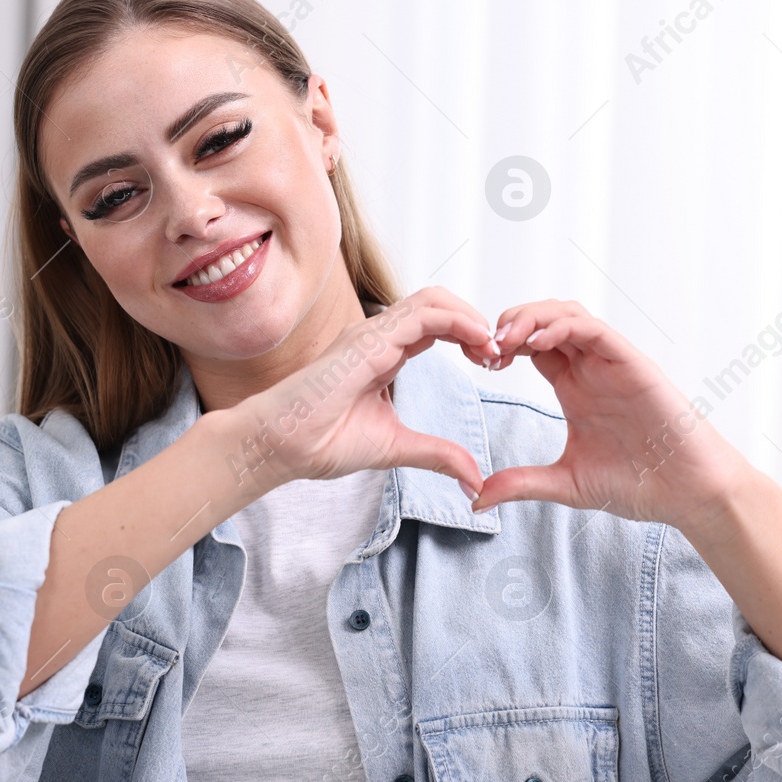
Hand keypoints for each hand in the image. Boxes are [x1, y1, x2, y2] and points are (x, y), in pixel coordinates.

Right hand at [228, 286, 498, 491]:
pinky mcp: (370, 339)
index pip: (435, 327)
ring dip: (471, 318)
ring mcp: (372, 333)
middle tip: (500, 353)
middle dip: (475, 323)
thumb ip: (437, 455)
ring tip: (493, 346)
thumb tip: (475, 480)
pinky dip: (458, 321)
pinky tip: (478, 342)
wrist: (282, 446)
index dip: (469, 338)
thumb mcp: (397, 448)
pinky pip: (424, 314)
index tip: (492, 363)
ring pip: (434, 301)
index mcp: (383, 354)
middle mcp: (379, 337)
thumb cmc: (321, 442)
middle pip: (439, 306)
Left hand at [469, 299, 753, 528]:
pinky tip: (536, 341)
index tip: (478, 363)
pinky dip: (562, 327)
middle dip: (508, 324)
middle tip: (482, 346)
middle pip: (543, 321)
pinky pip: (594, 330)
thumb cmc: (639, 484)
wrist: (688, 494)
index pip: (531, 347)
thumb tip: (476, 499)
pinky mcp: (632, 363)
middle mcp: (590, 368)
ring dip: (530, 318)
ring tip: (502, 338)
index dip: (500, 347)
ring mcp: (611, 363)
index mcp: (574, 388)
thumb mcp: (566, 483)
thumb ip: (521, 484)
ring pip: (566, 315)